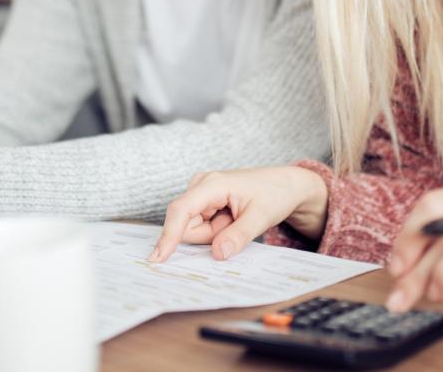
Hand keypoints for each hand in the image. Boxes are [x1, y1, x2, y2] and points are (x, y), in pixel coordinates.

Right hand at [151, 166, 328, 262]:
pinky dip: (217, 229)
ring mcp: (201, 193)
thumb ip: (238, 236)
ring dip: (215, 232)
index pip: (182, 210)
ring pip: (194, 229)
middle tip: (235, 224)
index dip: (169, 235)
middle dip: (210, 235)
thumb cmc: (274, 194)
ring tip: (236, 219)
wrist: (284, 185)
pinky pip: (201, 226)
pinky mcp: (203, 201)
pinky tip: (232, 218)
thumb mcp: (261, 217)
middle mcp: (201, 185)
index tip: (158, 258)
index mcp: (212, 184)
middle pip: (188, 226)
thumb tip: (218, 254)